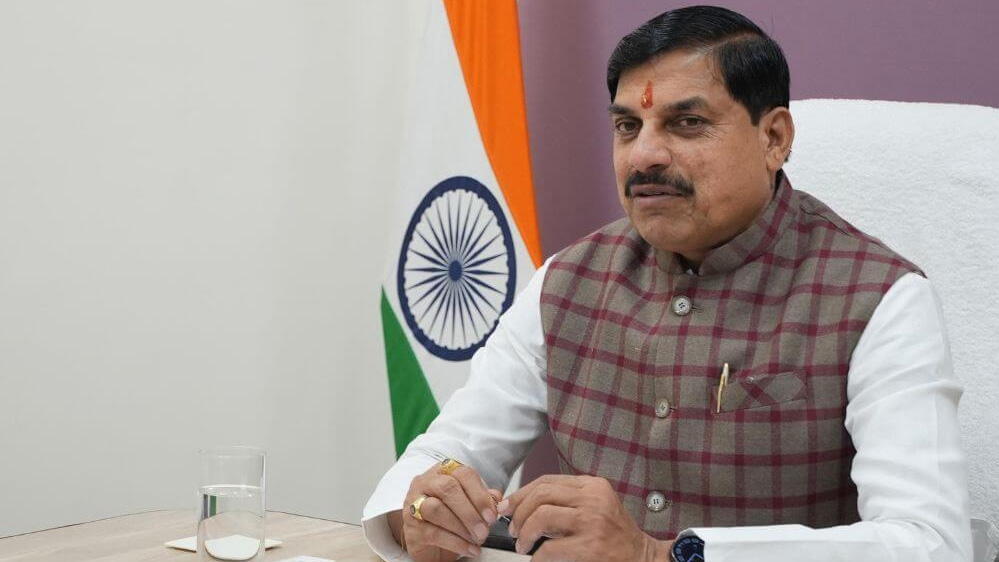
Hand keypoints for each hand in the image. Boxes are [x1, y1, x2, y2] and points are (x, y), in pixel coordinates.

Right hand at [389, 460, 500, 561]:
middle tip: (485, 529)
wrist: (432, 543)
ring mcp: (413, 504)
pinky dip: (455, 542)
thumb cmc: (452, 517)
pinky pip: (433, 532)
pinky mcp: (410, 528)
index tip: (491, 514)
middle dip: (470, 510)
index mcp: (442, 472)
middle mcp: (424, 483)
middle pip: (447, 488)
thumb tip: (498, 501)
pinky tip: (469, 549)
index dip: (479, 493)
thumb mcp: (471, 505)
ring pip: (436, 508)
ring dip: (461, 526)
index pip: (462, 473)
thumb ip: (484, 499)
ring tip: (477, 539)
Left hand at [498, 474, 670, 561]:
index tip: (508, 506)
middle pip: (540, 494)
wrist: (643, 558)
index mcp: (592, 486)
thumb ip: (569, 500)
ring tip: (522, 544)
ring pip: (541, 516)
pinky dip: (537, 556)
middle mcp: (592, 498)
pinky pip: (549, 548)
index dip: (521, 493)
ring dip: (524, 532)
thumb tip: (525, 504)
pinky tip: (536, 559)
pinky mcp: (590, 546)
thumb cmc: (617, 536)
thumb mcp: (596, 506)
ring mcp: (592, 521)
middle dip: (518, 512)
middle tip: (513, 529)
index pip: (547, 481)